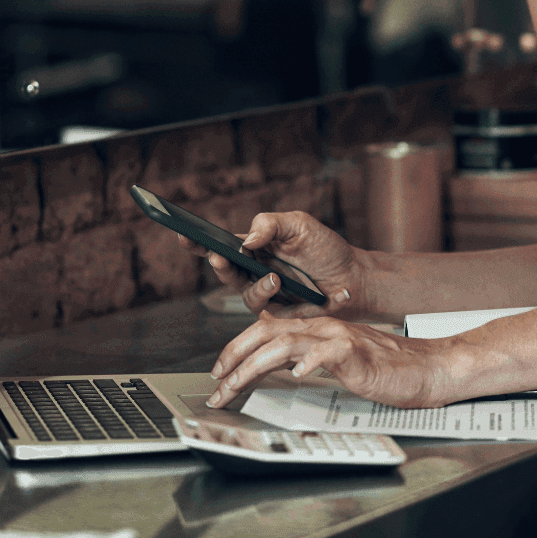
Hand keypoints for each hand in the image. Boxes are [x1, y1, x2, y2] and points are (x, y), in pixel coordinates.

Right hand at [178, 210, 361, 318]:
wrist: (353, 277)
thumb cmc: (325, 249)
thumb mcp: (299, 225)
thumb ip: (271, 224)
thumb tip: (248, 239)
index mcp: (255, 247)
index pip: (220, 244)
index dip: (198, 242)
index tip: (183, 233)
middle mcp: (254, 271)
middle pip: (225, 271)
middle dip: (218, 264)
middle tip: (217, 256)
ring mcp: (265, 294)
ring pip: (245, 294)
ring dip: (256, 285)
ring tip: (273, 277)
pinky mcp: (278, 313)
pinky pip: (268, 309)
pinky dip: (275, 295)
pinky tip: (285, 284)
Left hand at [204, 311, 459, 409]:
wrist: (427, 366)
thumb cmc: (387, 368)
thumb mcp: (338, 362)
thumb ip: (310, 358)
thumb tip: (278, 369)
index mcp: (317, 329)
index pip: (265, 331)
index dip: (236, 350)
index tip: (219, 374)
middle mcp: (323, 328)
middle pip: (265, 333)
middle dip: (233, 359)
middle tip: (215, 386)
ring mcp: (339, 338)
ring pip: (284, 343)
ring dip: (252, 367)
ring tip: (234, 387)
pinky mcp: (357, 353)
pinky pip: (327, 353)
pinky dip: (308, 363)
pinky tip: (296, 376)